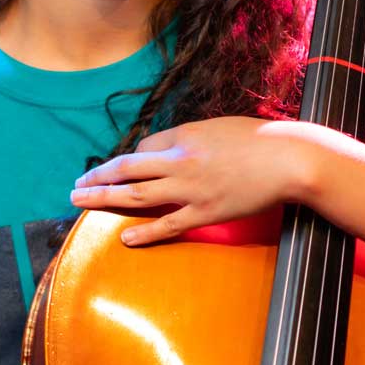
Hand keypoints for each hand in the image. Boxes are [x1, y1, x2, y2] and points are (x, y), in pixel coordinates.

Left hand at [70, 117, 306, 245]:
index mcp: (184, 136)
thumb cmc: (259, 139)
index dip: (127, 160)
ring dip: (104, 199)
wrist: (288, 159)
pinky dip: (145, 233)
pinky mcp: (206, 213)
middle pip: (126, 169)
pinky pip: (169, 225)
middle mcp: (180, 161)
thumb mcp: (218, 127)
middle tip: (76, 185)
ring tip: (82, 203)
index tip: (118, 170)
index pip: (143, 147)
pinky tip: (125, 238)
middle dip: (97, 177)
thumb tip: (168, 152)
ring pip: (136, 196)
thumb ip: (191, 138)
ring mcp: (191, 189)